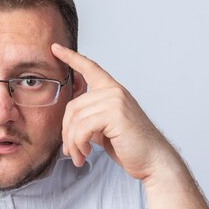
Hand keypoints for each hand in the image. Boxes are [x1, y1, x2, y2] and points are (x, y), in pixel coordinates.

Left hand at [52, 43, 177, 181]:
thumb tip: (68, 126)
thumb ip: (90, 118)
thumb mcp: (105, 128)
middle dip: (66, 132)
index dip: (71, 57)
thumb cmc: (130, 146)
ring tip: (79, 156)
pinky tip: (86, 153)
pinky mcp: (114, 115)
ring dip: (72, 142)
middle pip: (72, 106)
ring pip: (75, 119)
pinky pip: (82, 128)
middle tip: (69, 151)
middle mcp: (114, 92)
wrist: (153, 161)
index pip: (89, 68)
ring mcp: (115, 101)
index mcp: (112, 91)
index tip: (55, 48)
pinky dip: (79, 144)